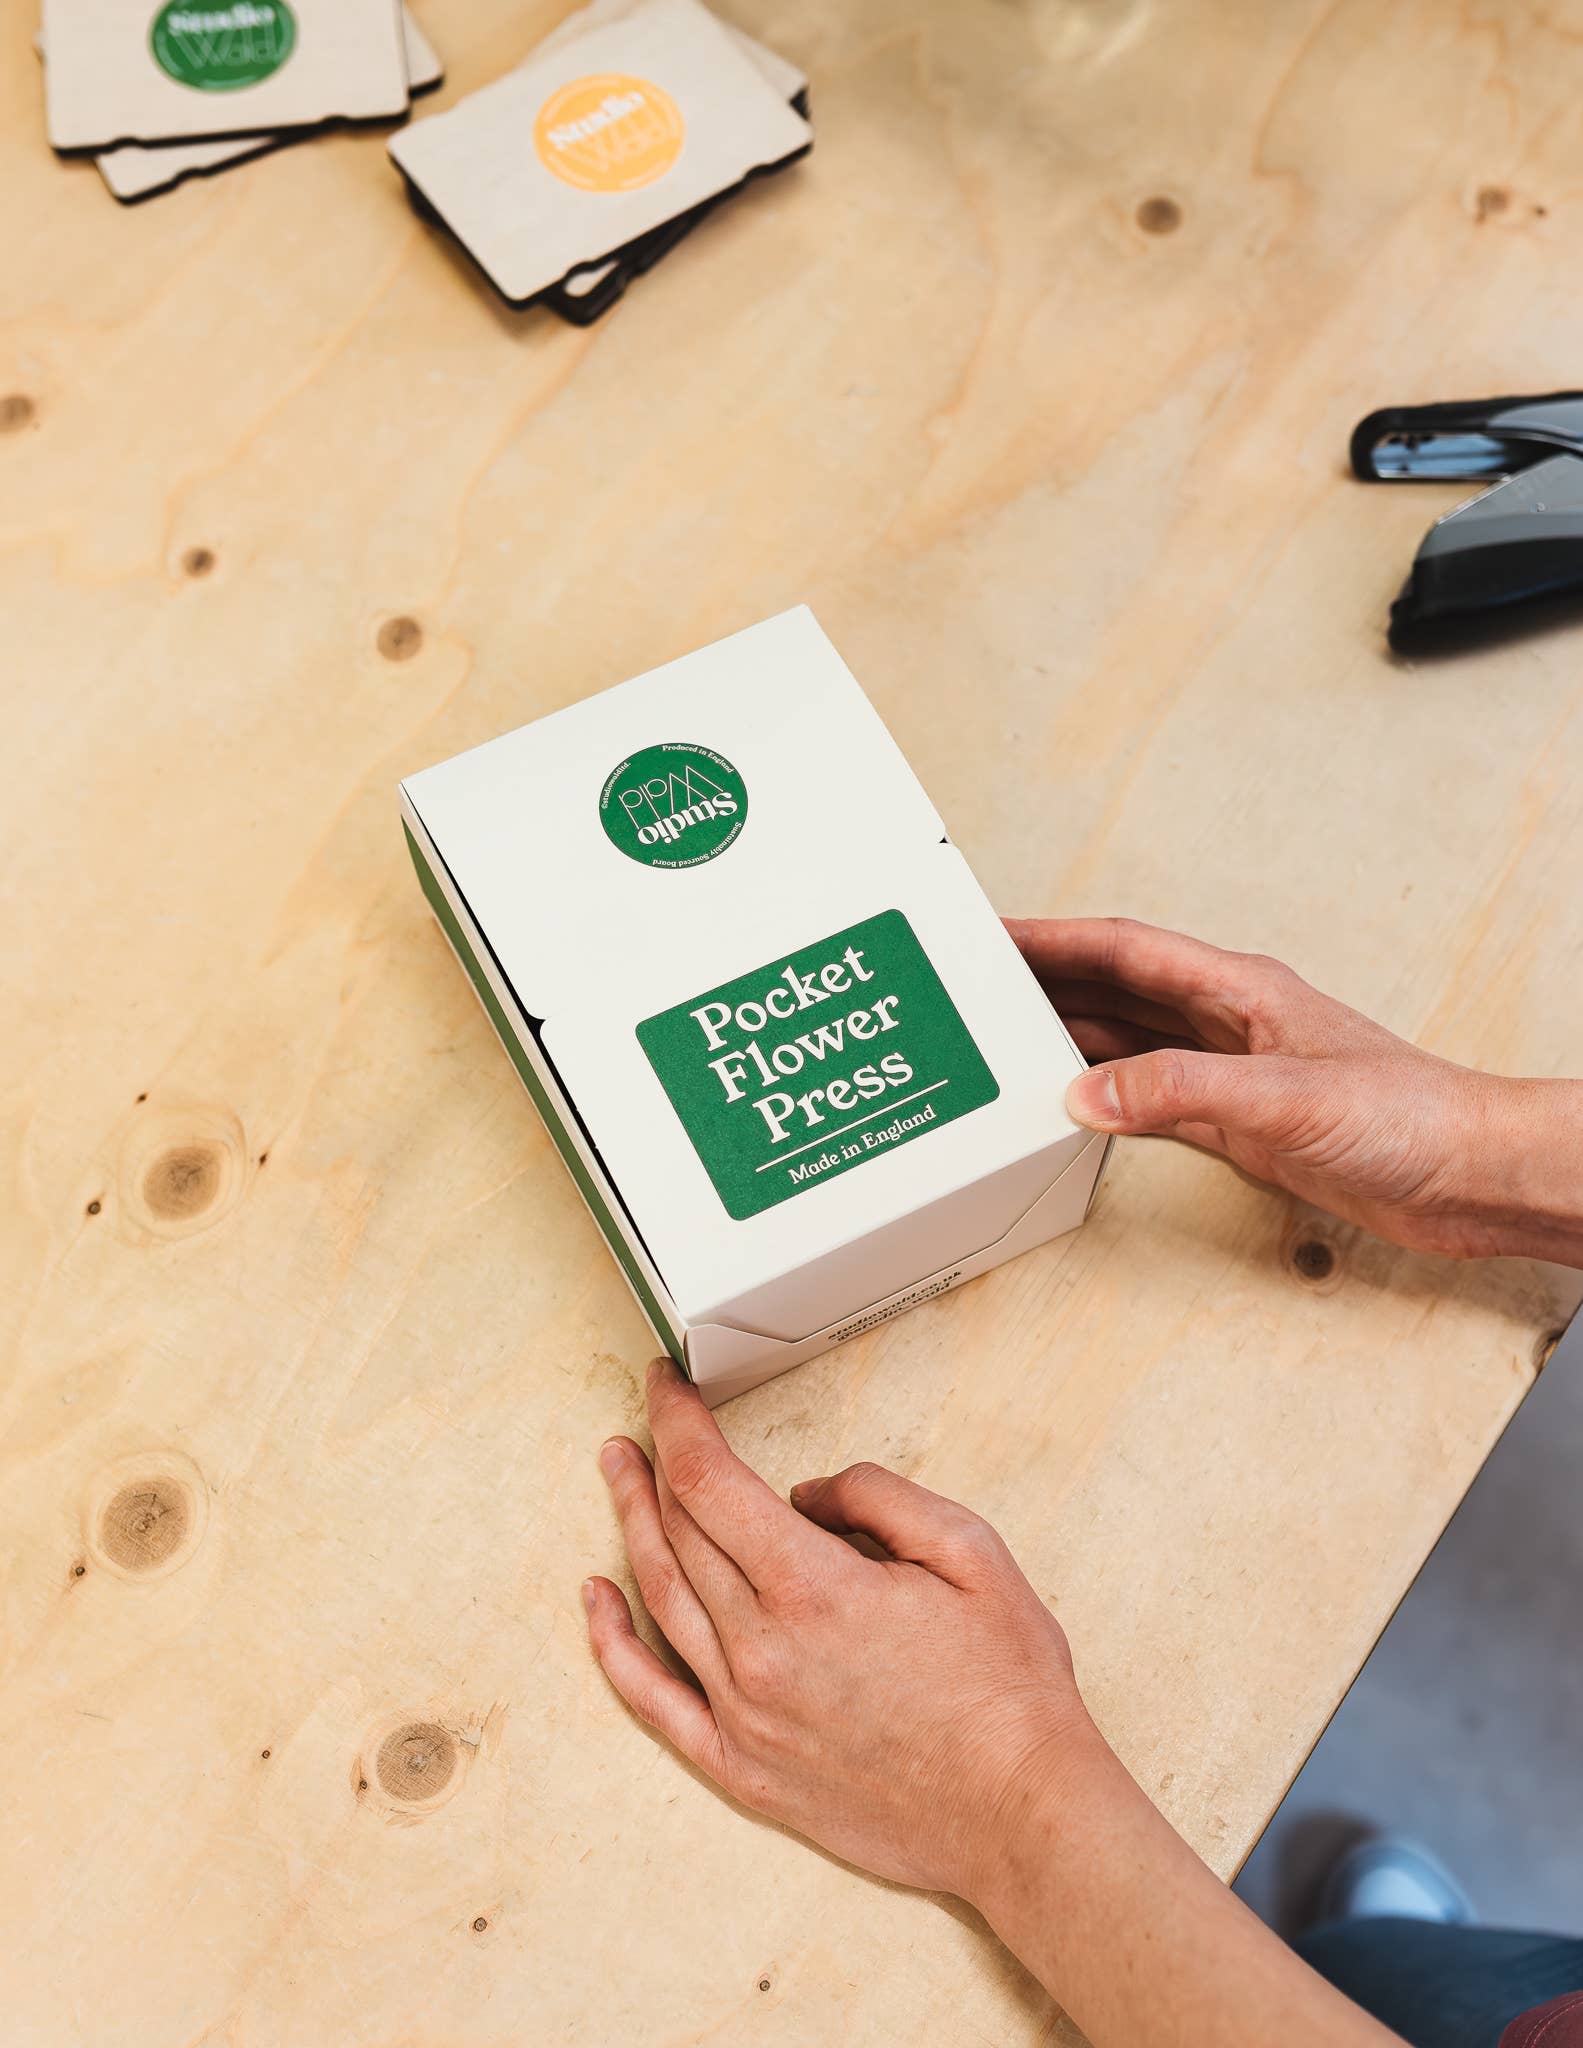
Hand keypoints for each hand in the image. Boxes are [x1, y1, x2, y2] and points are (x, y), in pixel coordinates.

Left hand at [585, 1363, 1403, 2047]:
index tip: (667, 1384)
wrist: (1024, 1817)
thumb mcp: (970, 1552)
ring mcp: (744, 1714)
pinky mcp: (742, 1768)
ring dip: (630, 1524)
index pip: (709, 1481)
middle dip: (655, 1462)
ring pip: (660, 1599)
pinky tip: (597, 1601)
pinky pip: (652, 1699)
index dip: (677, 1421)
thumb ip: (879, 1499)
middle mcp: (761, 1650)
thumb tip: (807, 1493)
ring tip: (617, 1472)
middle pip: (679, 1532)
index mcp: (813, 1589)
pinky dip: (613, 1644)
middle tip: (646, 1420)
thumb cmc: (1008, 1688)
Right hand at [1008, 915, 1581, 1262]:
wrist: (1470, 1177)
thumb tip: (1087, 1092)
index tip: (994, 933)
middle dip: (1045, 981)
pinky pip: (1151, 1099)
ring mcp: (1234, 1072)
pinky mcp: (1241, 1124)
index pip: (1123, 949)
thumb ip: (1178, 1091)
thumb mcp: (1280, 1098)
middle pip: (1116, 988)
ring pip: (1128, 1042)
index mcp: (1240, 989)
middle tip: (976, 984)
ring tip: (1005, 1042)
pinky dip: (1105, 1098)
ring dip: (1068, 1039)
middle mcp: (1230, 1023)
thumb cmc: (1412, 1116)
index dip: (1053, 938)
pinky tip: (1074, 1105)